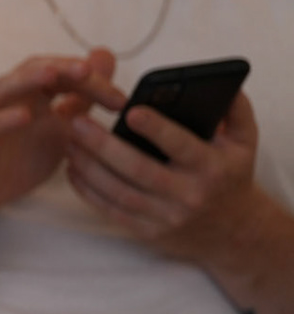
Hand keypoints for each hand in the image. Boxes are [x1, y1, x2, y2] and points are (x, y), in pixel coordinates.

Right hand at [0, 49, 119, 229]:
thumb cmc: (23, 156)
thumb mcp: (64, 128)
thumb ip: (84, 97)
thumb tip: (108, 58)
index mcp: (36, 93)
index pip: (66, 76)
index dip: (94, 82)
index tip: (121, 102)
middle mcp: (15, 97)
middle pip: (38, 71)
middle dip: (63, 68)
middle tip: (88, 71)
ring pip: (9, 87)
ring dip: (30, 79)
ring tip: (53, 75)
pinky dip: (6, 118)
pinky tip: (25, 116)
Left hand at [65, 89, 264, 263]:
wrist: (233, 231)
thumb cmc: (231, 174)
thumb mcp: (244, 141)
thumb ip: (234, 109)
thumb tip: (222, 82)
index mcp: (211, 167)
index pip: (181, 146)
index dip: (156, 130)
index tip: (130, 111)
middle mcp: (189, 194)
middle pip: (139, 170)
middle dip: (104, 146)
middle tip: (77, 123)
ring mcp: (166, 217)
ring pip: (119, 192)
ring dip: (89, 167)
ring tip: (68, 142)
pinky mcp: (148, 232)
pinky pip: (112, 211)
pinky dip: (88, 191)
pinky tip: (73, 170)